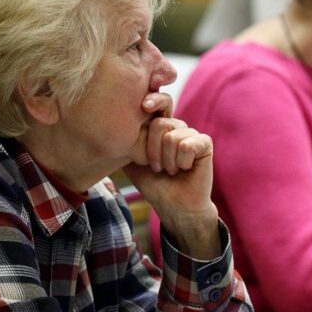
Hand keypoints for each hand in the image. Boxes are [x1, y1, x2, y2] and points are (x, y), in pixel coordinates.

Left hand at [123, 92, 219, 258]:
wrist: (173, 206)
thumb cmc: (154, 184)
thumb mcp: (133, 162)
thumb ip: (125, 143)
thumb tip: (106, 127)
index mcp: (160, 128)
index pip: (154, 107)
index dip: (151, 104)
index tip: (144, 107)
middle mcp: (176, 126)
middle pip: (160, 124)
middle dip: (154, 152)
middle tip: (158, 167)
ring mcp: (192, 133)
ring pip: (172, 137)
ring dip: (168, 162)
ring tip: (172, 170)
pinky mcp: (205, 143)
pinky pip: (187, 145)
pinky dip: (181, 162)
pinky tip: (185, 169)